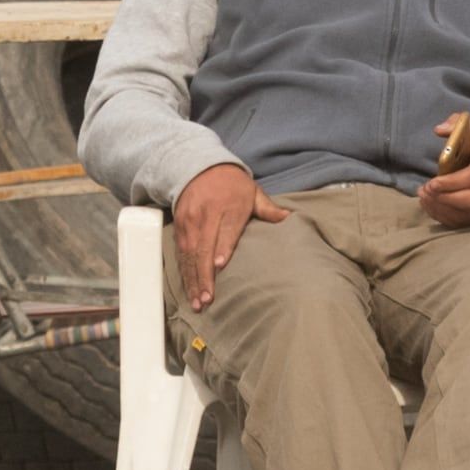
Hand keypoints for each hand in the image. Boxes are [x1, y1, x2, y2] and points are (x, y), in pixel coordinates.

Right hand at [171, 164, 287, 311]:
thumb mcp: (253, 192)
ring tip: (198, 301)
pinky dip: (184, 273)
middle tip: (208, 298)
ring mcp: (190, 222)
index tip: (220, 265)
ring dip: (192, 279)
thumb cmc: (233, 186)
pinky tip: (189, 290)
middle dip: (204, 275)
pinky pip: (181, 254)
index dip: (221, 248)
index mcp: (229, 206)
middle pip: (204, 247)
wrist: (200, 168)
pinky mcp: (179, 227)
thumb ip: (269, 209)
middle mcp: (206, 215)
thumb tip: (290, 218)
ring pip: (189, 255)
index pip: (225, 229)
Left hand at [421, 112, 469, 228]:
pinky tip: (432, 206)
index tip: (431, 183)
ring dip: (441, 209)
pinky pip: (464, 223)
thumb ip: (458, 124)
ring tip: (424, 197)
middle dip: (444, 198)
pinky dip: (445, 217)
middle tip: (425, 191)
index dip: (450, 183)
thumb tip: (439, 129)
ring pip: (466, 215)